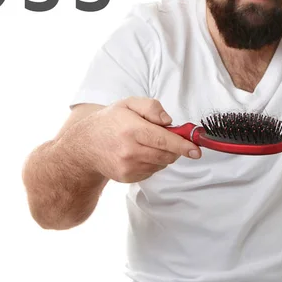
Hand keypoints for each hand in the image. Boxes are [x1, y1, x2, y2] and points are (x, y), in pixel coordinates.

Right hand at [73, 97, 201, 182]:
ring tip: (146, 143)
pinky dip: (152, 162)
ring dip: (163, 155)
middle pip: (166, 155)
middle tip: (170, 138)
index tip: (196, 150)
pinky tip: (139, 153)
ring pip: (161, 164)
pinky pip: (151, 171)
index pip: (164, 140)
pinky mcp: (127, 178)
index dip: (183, 145)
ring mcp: (128, 167)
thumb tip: (169, 121)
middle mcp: (130, 151)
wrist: (84, 146)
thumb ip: (151, 107)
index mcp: (132, 129)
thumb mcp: (128, 103)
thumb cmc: (110, 122)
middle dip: (175, 148)